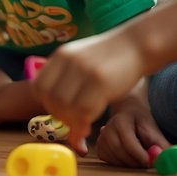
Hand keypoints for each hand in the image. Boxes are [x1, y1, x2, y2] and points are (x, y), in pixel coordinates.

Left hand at [32, 32, 146, 146]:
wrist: (138, 44)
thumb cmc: (112, 57)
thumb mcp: (82, 58)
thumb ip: (66, 74)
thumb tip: (52, 102)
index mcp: (61, 55)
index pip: (38, 86)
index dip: (45, 105)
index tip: (59, 113)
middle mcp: (68, 61)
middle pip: (50, 99)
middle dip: (59, 117)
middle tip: (72, 123)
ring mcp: (84, 71)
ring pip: (65, 107)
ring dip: (71, 124)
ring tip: (82, 128)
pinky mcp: (101, 82)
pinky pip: (83, 111)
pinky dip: (82, 126)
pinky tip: (88, 130)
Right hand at [95, 91, 169, 167]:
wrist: (127, 112)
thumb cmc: (141, 121)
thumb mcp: (153, 129)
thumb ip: (161, 144)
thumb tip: (171, 159)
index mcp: (120, 122)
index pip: (129, 144)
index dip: (141, 156)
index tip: (152, 163)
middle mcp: (107, 130)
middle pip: (121, 153)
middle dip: (137, 162)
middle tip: (149, 165)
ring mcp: (101, 139)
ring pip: (116, 160)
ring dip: (130, 164)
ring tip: (140, 159)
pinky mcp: (99, 147)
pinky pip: (110, 162)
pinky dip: (121, 164)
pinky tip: (129, 156)